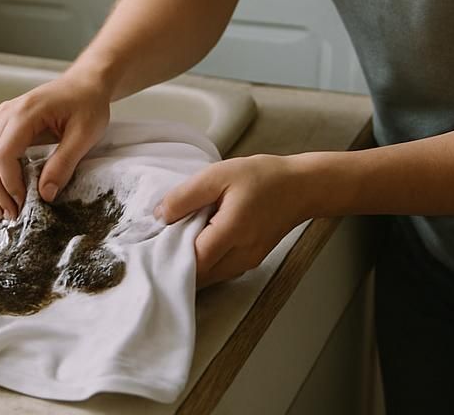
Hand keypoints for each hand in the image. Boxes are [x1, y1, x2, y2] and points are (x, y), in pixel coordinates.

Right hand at [0, 70, 110, 219]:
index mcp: (25, 112)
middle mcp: (6, 113)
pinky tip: (4, 192)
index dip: (8, 184)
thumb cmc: (88, 105)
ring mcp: (1, 117)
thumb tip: (45, 195)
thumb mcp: (84, 135)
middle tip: (12, 216)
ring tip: (7, 210)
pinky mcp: (3, 124)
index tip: (22, 205)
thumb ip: (64, 164)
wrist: (85, 83)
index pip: (2, 154)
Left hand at [154, 154, 308, 288]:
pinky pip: (221, 270)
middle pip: (199, 275)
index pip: (193, 262)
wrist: (301, 187)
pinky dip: (206, 262)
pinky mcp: (250, 261)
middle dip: (177, 264)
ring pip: (209, 277)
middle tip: (160, 243)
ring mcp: (247, 262)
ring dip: (191, 264)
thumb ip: (186, 196)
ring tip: (178, 240)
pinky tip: (198, 241)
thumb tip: (159, 216)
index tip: (151, 245)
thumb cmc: (263, 177)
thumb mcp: (218, 175)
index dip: (169, 257)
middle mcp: (241, 255)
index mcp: (232, 232)